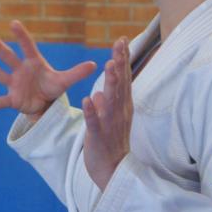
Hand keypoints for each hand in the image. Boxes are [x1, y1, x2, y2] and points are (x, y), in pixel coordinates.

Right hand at [0, 20, 96, 117]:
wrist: (44, 103)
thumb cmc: (52, 87)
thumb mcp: (64, 81)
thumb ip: (77, 73)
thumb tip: (94, 64)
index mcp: (33, 62)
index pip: (27, 46)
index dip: (21, 35)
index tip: (13, 23)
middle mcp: (20, 69)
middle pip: (8, 56)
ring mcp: (13, 83)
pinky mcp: (11, 99)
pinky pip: (0, 101)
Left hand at [83, 37, 132, 189]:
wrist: (113, 171)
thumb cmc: (112, 142)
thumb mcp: (111, 118)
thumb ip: (107, 102)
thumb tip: (101, 89)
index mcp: (122, 105)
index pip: (123, 78)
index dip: (123, 59)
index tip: (122, 40)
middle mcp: (119, 111)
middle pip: (120, 84)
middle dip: (120, 63)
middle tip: (120, 44)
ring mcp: (110, 124)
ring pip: (110, 100)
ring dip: (110, 83)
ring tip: (109, 65)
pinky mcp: (98, 137)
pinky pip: (94, 122)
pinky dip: (91, 111)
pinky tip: (88, 99)